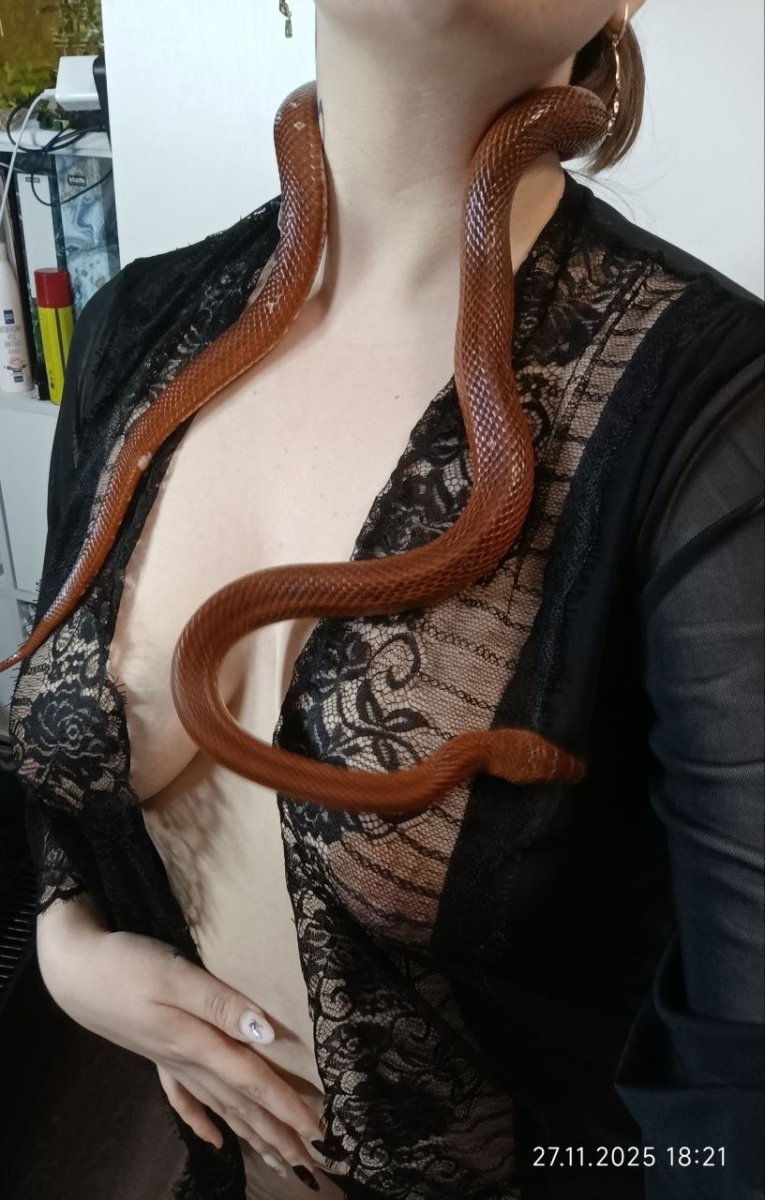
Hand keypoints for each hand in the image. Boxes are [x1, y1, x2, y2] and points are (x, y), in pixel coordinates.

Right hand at [39, 912, 323, 1175]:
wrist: (74, 971)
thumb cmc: (127, 965)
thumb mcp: (177, 976)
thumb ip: (222, 1004)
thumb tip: (266, 1033)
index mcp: (199, 1043)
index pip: (255, 1083)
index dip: (290, 1108)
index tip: (323, 1134)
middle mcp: (189, 1062)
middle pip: (243, 1106)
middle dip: (280, 1136)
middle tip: (316, 1163)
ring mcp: (171, 1063)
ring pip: (221, 1108)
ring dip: (252, 1135)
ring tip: (281, 1161)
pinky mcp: (156, 1054)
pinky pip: (185, 1099)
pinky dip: (202, 1122)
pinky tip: (215, 1142)